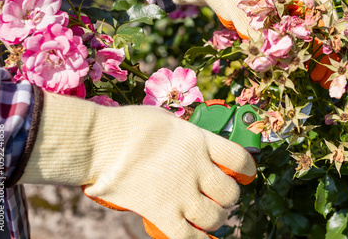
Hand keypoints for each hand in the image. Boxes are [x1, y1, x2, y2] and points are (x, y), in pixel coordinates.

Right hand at [18, 90, 255, 237]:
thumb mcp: (168, 121)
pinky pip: (190, 237)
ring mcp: (181, 193)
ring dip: (216, 219)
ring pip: (215, 217)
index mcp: (200, 142)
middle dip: (229, 198)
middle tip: (219, 196)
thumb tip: (193, 144)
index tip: (245, 175)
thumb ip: (186, 136)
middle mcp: (196, 168)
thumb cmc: (129, 126)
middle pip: (230, 193)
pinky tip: (202, 236)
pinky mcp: (162, 213)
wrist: (100, 143)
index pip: (239, 159)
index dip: (247, 170)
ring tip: (208, 215)